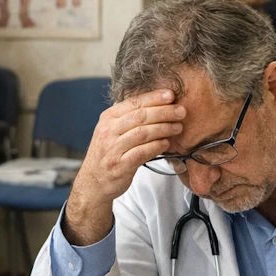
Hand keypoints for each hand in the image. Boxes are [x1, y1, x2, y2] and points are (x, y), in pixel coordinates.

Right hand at [63, 89, 184, 244]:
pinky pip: (142, 152)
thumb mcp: (112, 130)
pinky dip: (156, 146)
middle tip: (181, 111)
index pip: (133, 102)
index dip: (154, 97)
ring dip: (164, 128)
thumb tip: (158, 103)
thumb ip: (129, 117)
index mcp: (108, 117)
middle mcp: (108, 131)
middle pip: (140, 116)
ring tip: (178, 127)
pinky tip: (167, 143)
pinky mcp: (119, 165)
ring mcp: (113, 148)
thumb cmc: (109, 152)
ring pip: (142, 133)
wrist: (94, 181)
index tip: (171, 95)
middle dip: (164, 112)